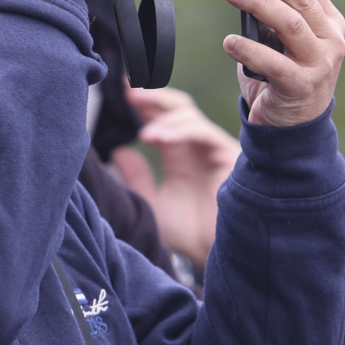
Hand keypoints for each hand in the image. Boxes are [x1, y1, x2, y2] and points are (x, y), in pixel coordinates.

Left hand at [110, 85, 239, 266]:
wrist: (212, 253)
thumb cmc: (188, 232)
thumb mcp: (152, 202)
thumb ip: (136, 177)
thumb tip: (118, 151)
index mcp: (178, 153)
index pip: (161, 117)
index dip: (143, 103)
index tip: (120, 91)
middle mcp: (195, 146)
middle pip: (177, 107)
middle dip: (154, 97)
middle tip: (130, 92)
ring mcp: (211, 149)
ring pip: (190, 116)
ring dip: (165, 120)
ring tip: (145, 135)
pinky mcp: (227, 155)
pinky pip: (204, 133)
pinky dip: (183, 131)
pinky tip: (162, 139)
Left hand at [221, 0, 344, 126]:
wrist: (294, 127)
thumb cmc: (284, 73)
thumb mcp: (280, 37)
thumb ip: (271, 10)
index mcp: (327, 19)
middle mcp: (330, 38)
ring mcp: (320, 63)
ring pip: (290, 24)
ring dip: (258, 3)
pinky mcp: (302, 86)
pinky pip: (275, 64)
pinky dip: (250, 50)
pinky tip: (229, 40)